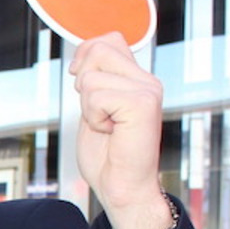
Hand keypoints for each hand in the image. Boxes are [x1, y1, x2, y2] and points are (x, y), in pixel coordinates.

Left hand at [69, 32, 172, 228]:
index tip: (81, 83)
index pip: (108, 40)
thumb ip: (94, 79)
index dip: (85, 56)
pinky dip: (93, 117)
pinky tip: (110, 131)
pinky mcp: (143, 104)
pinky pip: (96, 96)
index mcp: (137, 79)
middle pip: (99, 49)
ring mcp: (148, 91)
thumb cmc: (108, 155)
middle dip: (83, 82)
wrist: (122, 188)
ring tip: (106, 125)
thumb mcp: (94, 108)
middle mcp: (147, 81)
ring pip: (92, 76)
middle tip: (98, 113)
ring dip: (88, 106)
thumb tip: (83, 52)